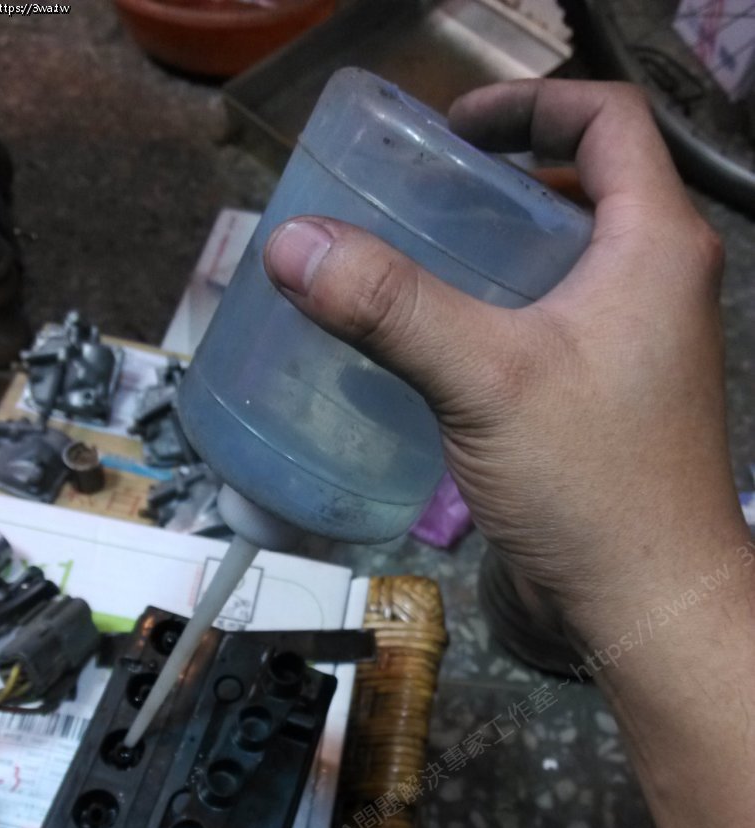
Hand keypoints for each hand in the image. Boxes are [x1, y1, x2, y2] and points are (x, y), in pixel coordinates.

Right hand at [263, 80, 743, 649]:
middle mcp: (652, 286)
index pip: (604, 121)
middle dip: (496, 184)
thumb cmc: (593, 486)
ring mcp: (629, 348)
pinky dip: (490, 321)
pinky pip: (542, 332)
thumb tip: (295, 246)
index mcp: (653, 247)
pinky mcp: (599, 401)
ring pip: (557, 268)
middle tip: (415, 200)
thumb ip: (391, 307)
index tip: (451, 130)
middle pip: (578, 191)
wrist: (643, 603)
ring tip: (408, 267)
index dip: (528, 103)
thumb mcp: (485, 379)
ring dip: (488, 257)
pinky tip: (428, 350)